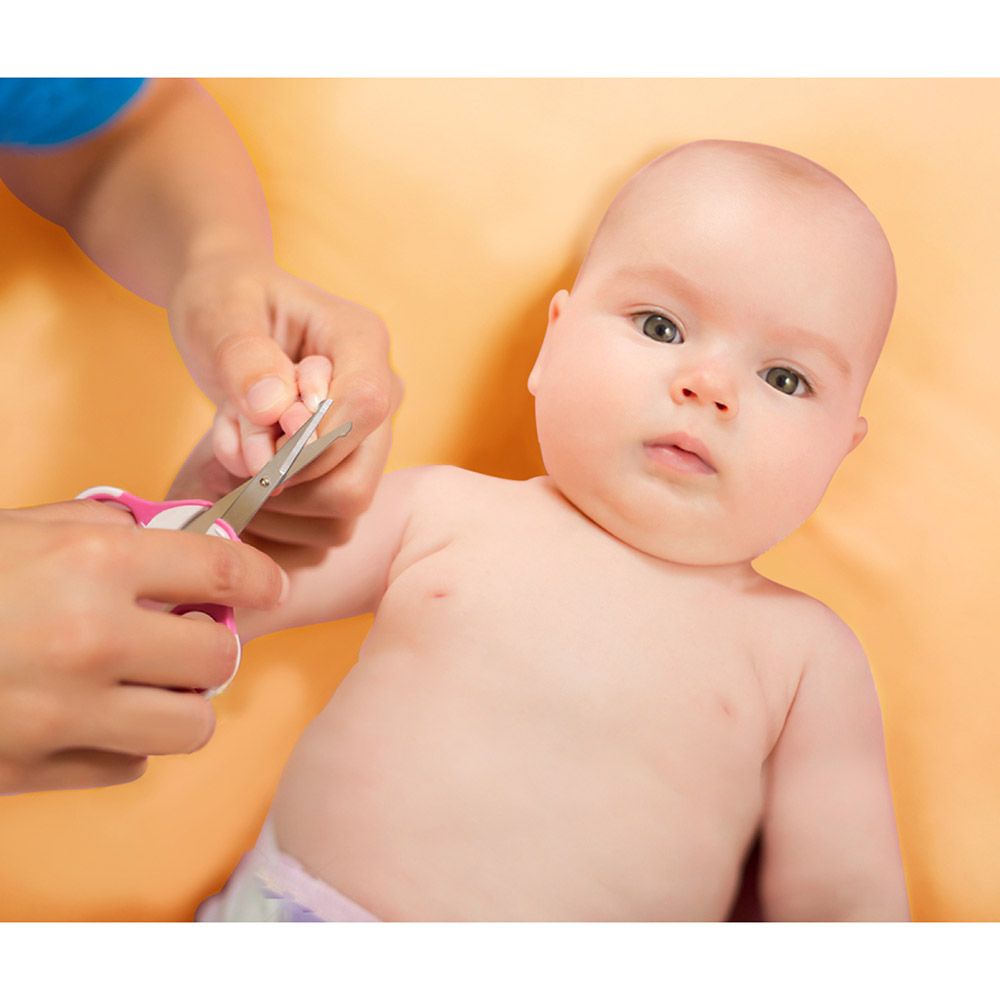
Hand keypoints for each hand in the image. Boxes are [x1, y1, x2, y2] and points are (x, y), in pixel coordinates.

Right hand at [0, 499, 287, 793]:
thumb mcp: (18, 526)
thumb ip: (104, 528)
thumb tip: (175, 538)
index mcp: (92, 563)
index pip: (222, 574)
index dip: (260, 579)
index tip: (269, 586)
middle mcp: (92, 639)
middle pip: (219, 658)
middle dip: (210, 645)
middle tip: (183, 637)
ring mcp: (65, 713)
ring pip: (188, 725)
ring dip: (177, 703)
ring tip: (141, 682)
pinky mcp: (36, 769)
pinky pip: (128, 764)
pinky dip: (123, 742)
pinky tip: (88, 716)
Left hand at [168, 252, 400, 546]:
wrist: (229, 314)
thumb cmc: (226, 301)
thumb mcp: (219, 312)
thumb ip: (244, 358)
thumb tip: (274, 410)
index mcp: (362, 340)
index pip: (366, 406)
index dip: (309, 438)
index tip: (256, 431)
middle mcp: (381, 395)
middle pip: (357, 479)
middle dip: (282, 478)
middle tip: (230, 446)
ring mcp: (369, 440)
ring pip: (339, 509)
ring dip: (270, 495)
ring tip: (230, 448)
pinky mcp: (347, 470)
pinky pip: (320, 522)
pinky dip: (270, 508)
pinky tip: (241, 468)